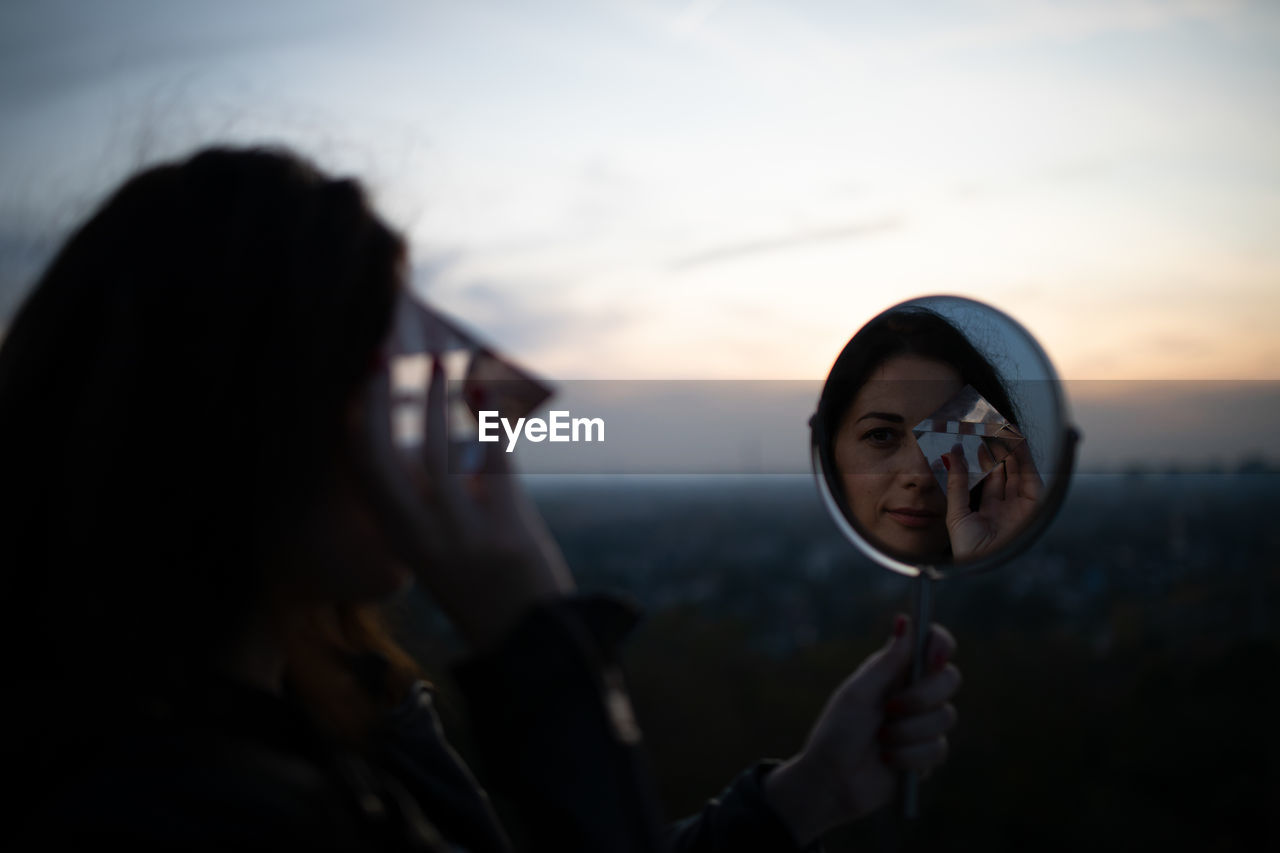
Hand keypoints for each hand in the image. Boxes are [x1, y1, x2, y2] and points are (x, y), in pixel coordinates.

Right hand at [352, 354, 573, 649]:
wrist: (525, 631)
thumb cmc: (476, 572)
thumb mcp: (430, 538)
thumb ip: (415, 492)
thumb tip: (405, 426)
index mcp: (396, 534)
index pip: (357, 470)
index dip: (348, 418)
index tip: (353, 371)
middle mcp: (419, 535)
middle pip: (378, 459)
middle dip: (372, 402)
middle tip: (376, 353)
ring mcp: (461, 535)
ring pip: (437, 457)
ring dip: (436, 403)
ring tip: (440, 364)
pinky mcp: (506, 529)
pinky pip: (496, 461)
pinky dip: (491, 420)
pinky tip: (488, 387)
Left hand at [763, 616, 959, 845]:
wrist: (831, 782)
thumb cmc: (836, 733)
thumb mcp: (858, 694)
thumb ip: (886, 662)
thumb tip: (905, 621)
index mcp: (895, 671)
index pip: (932, 645)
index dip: (940, 644)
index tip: (933, 657)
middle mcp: (913, 693)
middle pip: (950, 678)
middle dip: (923, 695)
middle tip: (892, 708)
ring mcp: (922, 724)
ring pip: (946, 716)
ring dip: (908, 731)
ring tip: (881, 739)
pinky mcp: (927, 754)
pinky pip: (938, 749)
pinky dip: (909, 755)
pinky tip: (888, 760)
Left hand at [944, 439, 1042, 561]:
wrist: (984, 567)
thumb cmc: (968, 547)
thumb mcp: (957, 511)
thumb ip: (956, 481)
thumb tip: (952, 452)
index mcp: (987, 511)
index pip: (988, 479)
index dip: (982, 460)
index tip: (974, 440)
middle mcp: (1006, 507)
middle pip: (1004, 473)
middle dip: (997, 452)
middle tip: (988, 430)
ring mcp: (1020, 506)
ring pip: (1018, 472)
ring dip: (1011, 450)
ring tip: (1000, 430)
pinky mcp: (1034, 506)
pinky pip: (1030, 477)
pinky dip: (1025, 458)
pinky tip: (1015, 442)